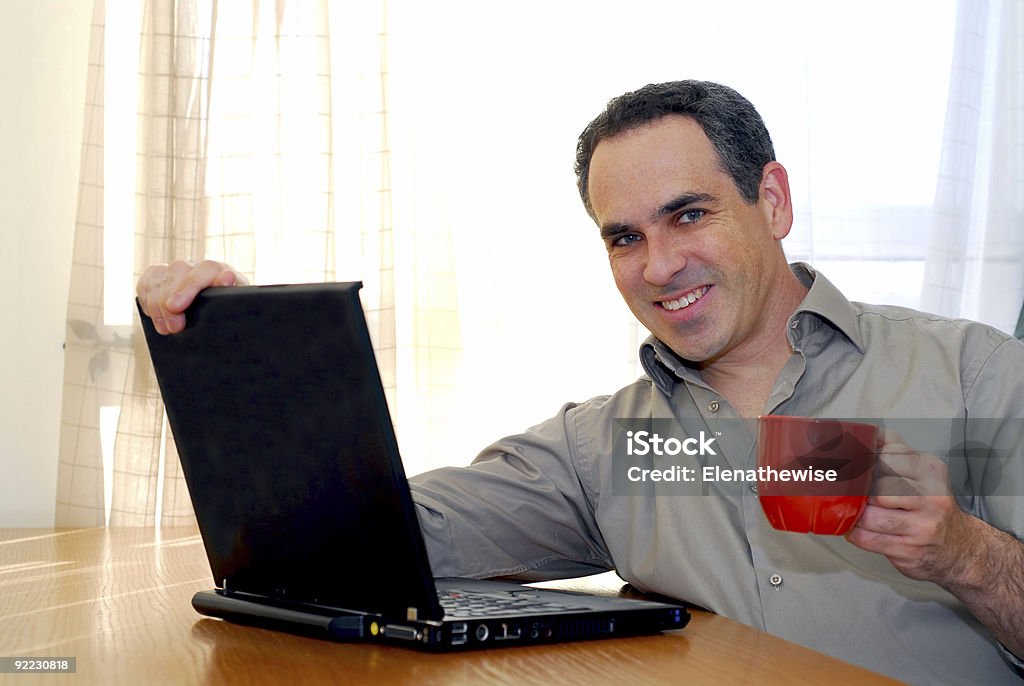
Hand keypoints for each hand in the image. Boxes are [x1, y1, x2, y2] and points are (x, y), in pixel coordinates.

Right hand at [136, 260, 247, 334]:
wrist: (221, 313)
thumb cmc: (230, 313)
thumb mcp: (237, 310)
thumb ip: (234, 300)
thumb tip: (227, 280)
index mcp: (223, 271)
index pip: (207, 269)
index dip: (190, 286)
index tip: (178, 306)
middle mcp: (199, 266)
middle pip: (178, 271)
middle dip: (170, 301)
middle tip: (175, 327)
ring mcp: (179, 269)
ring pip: (160, 276)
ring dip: (157, 304)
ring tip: (165, 329)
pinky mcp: (162, 275)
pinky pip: (147, 280)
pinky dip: (146, 298)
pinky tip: (153, 314)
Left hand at [846, 430, 977, 585]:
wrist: (959, 547)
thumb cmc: (930, 503)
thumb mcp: (921, 470)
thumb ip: (893, 448)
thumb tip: (864, 431)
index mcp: (931, 471)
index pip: (885, 457)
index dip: (865, 463)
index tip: (856, 467)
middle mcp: (931, 497)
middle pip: (876, 489)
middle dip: (859, 492)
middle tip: (852, 492)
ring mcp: (922, 527)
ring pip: (869, 516)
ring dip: (855, 514)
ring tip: (854, 510)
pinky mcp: (909, 550)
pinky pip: (867, 539)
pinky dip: (855, 532)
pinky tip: (856, 527)